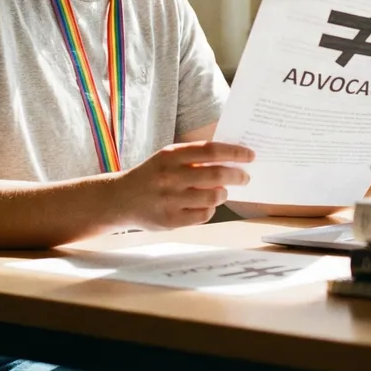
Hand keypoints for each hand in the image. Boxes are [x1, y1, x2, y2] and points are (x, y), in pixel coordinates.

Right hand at [114, 141, 253, 230]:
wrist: (120, 198)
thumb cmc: (153, 175)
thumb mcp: (167, 158)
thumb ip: (194, 157)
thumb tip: (232, 160)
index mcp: (171, 155)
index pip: (211, 150)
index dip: (234, 152)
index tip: (250, 156)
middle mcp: (170, 176)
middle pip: (217, 175)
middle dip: (237, 176)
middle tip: (244, 177)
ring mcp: (170, 199)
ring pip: (213, 198)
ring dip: (223, 194)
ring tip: (222, 192)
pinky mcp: (170, 220)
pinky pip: (204, 215)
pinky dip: (211, 210)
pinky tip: (206, 206)